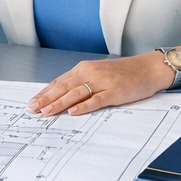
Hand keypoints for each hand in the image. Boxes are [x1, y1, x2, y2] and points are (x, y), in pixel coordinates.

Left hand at [28, 53, 173, 116]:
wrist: (148, 68)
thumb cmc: (124, 73)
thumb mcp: (98, 74)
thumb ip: (81, 83)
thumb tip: (61, 97)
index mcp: (84, 69)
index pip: (59, 82)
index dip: (44, 93)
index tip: (32, 102)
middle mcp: (90, 73)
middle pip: (63, 87)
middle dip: (46, 99)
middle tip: (33, 109)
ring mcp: (102, 82)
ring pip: (76, 93)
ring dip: (60, 103)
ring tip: (47, 112)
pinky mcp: (115, 91)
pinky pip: (96, 100)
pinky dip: (84, 106)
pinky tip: (73, 112)